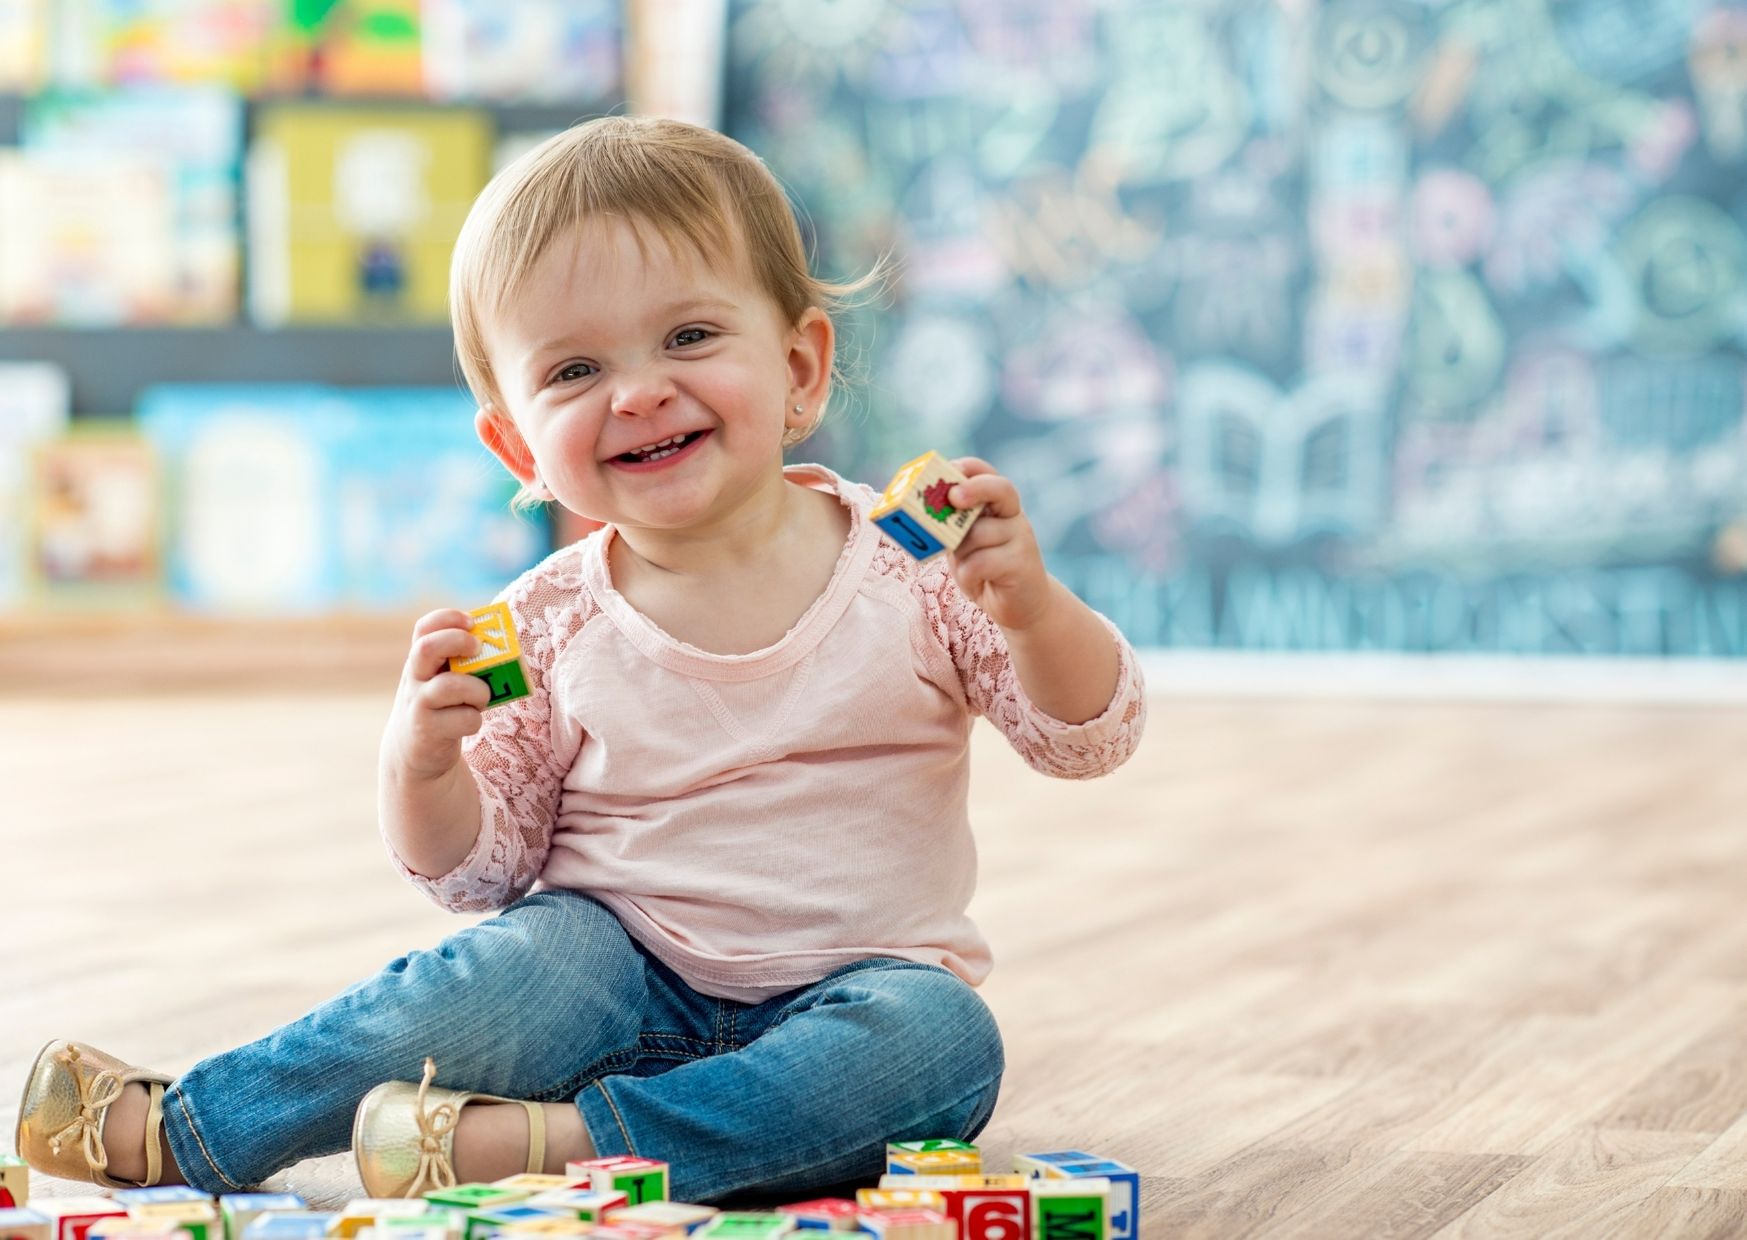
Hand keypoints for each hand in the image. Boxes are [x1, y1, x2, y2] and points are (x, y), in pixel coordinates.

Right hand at [382, 609, 492, 780]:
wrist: (417, 753)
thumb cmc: (444, 707)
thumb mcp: (447, 679)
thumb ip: (466, 663)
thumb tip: (505, 647)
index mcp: (422, 659)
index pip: (425, 627)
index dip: (448, 618)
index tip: (472, 622)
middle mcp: (415, 677)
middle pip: (427, 648)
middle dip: (458, 642)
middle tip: (478, 648)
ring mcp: (418, 704)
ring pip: (449, 686)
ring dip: (477, 690)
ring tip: (481, 698)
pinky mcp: (428, 731)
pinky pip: (464, 719)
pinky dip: (475, 720)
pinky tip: (470, 722)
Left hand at [945, 458, 1056, 632]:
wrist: (1022, 606)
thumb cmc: (985, 569)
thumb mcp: (963, 543)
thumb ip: (950, 526)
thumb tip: (919, 513)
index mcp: (998, 505)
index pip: (988, 474)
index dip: (969, 468)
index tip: (951, 469)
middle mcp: (1013, 516)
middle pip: (999, 489)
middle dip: (974, 489)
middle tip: (953, 497)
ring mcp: (1021, 538)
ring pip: (978, 534)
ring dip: (961, 553)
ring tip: (967, 567)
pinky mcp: (1021, 564)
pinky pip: (980, 563)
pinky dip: (968, 575)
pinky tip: (976, 582)